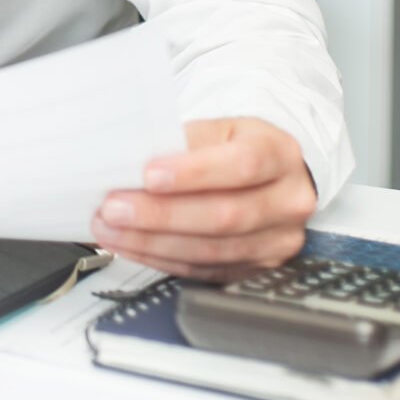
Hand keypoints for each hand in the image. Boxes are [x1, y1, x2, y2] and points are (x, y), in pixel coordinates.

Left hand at [90, 117, 316, 280]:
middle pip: (225, 215)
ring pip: (211, 250)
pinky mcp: (257, 269)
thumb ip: (181, 142)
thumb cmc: (237, 148)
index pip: (243, 165)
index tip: (149, 175)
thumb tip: (128, 161)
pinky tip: (131, 246)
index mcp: (280, 154)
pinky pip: (203, 270)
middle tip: (114, 208)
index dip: (194, 173)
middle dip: (161, 215)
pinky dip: (160, 259)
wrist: (268, 175)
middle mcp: (288, 201)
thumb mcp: (218, 129)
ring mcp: (277, 241)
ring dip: (152, 241)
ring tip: (111, 229)